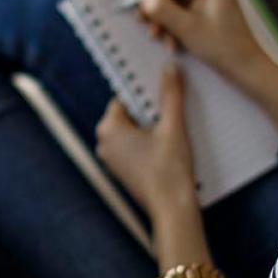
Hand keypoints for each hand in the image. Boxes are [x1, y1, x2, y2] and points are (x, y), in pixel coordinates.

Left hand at [95, 65, 197, 216]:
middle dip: (150, 111)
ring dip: (151, 127)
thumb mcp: (173, 126)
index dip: (146, 93)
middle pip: (129, 114)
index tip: (162, 90)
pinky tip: (167, 146)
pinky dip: (148, 143)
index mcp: (108, 128)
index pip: (126, 97)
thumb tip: (170, 68)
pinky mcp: (122, 170)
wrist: (172, 209)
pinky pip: (134, 147)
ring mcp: (111, 159)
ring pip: (132, 131)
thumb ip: (171, 94)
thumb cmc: (169, 170)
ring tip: (171, 130)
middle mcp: (104, 142)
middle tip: (170, 112)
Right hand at [132, 0, 264, 78]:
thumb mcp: (187, 27)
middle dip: (153, 1)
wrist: (243, 67)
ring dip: (159, 18)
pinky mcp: (199, 9)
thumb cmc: (223, 45)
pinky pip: (175, 10)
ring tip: (157, 36)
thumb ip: (161, 8)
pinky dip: (168, 25)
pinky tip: (170, 43)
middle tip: (140, 18)